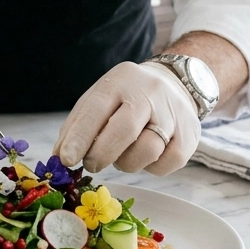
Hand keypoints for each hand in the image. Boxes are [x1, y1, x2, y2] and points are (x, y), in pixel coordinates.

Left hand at [52, 61, 201, 175]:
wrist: (175, 84)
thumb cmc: (127, 96)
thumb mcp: (100, 98)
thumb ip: (78, 125)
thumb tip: (60, 157)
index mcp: (121, 80)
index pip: (97, 108)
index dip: (80, 136)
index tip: (66, 160)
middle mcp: (150, 93)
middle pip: (124, 130)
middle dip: (101, 154)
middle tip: (91, 164)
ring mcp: (173, 114)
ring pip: (146, 151)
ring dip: (126, 162)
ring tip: (121, 155)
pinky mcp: (189, 136)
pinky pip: (165, 164)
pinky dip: (150, 167)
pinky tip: (145, 156)